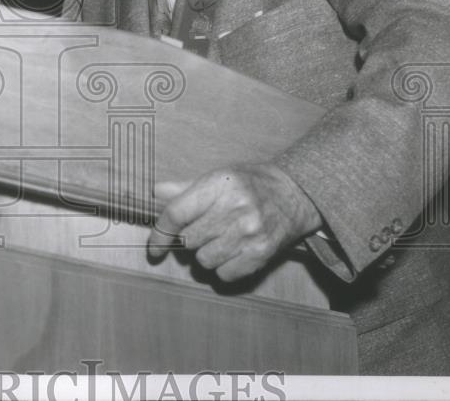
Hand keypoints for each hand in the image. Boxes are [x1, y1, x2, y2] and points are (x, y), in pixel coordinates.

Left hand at [147, 163, 322, 281]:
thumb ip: (186, 188)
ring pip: (204, 260)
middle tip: (205, 228)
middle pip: (188, 240)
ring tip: (221, 238)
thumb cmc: (252, 183)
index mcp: (220, 185)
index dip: (160, 233)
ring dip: (206, 254)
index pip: (177, 213)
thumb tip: (156, 192)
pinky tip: (234, 250)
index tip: (154, 248)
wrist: (295, 193)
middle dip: (190, 238)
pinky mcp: (261, 253)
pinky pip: (224, 274)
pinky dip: (223, 267)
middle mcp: (234, 209)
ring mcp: (249, 233)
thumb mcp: (219, 176)